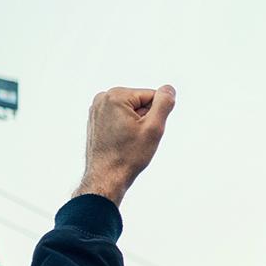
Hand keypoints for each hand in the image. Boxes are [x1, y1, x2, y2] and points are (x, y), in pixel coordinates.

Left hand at [79, 86, 175, 205]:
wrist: (106, 176)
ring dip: (136, 125)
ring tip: (128, 141)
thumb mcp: (154, 128)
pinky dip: (126, 129)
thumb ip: (164, 104)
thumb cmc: (129, 155)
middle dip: (145, 119)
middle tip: (137, 139)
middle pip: (141, 103)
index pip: (152, 97)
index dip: (155, 116)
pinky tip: (120, 142)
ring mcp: (96, 108)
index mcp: (116, 96)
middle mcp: (103, 98)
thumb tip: (169, 89)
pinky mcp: (95, 119)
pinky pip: (121, 118)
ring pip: (131, 111)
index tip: (144, 132)